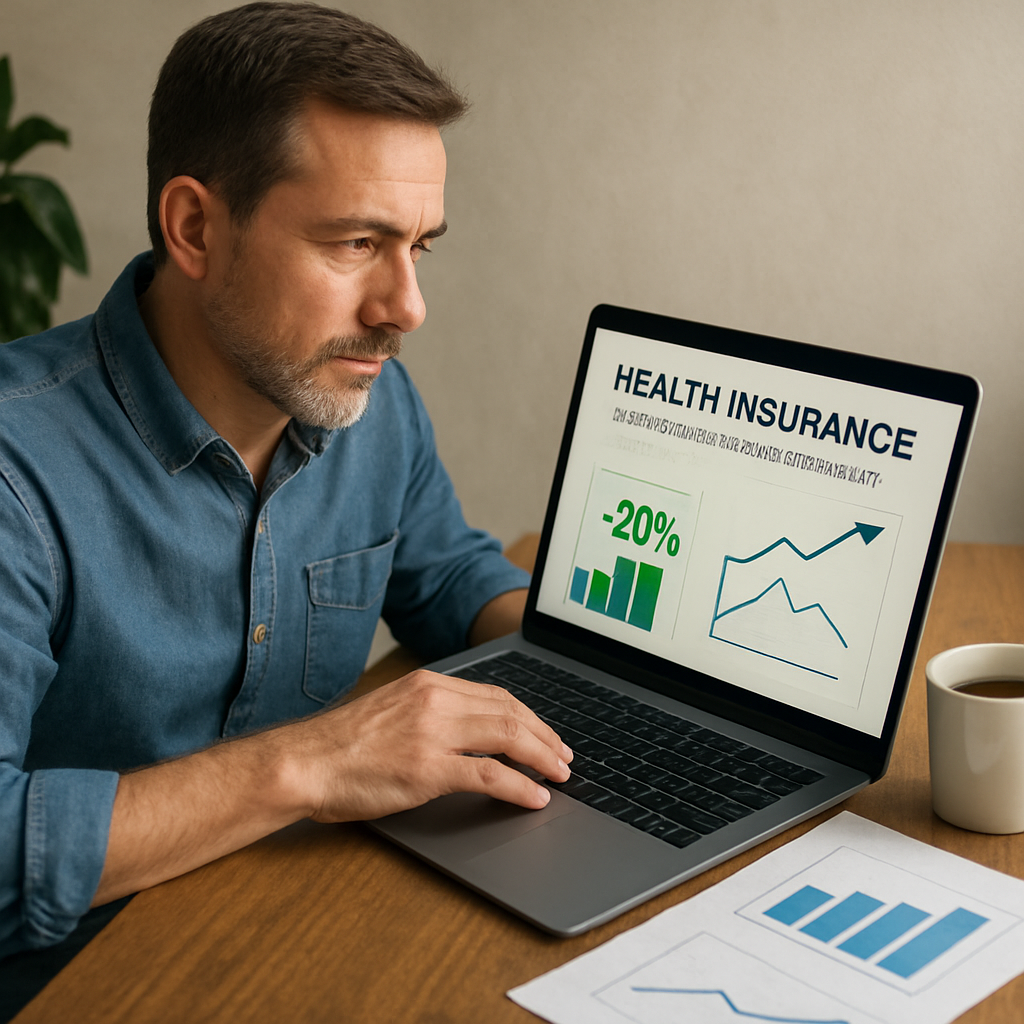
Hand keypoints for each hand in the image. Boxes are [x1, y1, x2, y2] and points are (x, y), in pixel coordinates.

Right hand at [282, 669, 572, 822]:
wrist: (304, 762)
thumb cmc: (341, 745)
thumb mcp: (392, 710)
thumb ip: (429, 712)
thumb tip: (468, 731)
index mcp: (428, 684)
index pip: (495, 695)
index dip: (529, 716)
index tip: (545, 733)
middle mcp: (435, 700)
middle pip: (510, 713)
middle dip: (545, 736)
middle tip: (564, 757)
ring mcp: (433, 733)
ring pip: (508, 738)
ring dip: (542, 758)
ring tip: (560, 775)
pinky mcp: (428, 769)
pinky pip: (490, 775)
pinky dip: (520, 786)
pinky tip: (535, 796)